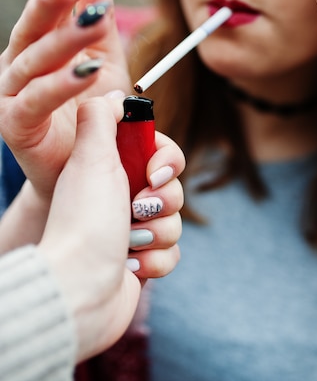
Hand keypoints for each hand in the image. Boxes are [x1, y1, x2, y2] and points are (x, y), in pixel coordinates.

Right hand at [0, 0, 129, 201]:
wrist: (79, 166)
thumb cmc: (90, 112)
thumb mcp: (102, 59)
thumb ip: (97, 19)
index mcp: (36, 46)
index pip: (50, 11)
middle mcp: (17, 65)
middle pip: (33, 29)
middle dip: (52, 2)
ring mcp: (11, 94)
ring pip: (36, 62)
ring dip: (65, 40)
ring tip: (94, 21)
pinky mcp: (15, 124)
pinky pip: (37, 100)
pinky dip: (61, 85)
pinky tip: (87, 72)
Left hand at [38, 96, 184, 362]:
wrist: (77, 288)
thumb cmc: (85, 223)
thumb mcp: (90, 157)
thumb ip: (102, 116)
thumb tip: (112, 92)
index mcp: (112, 170)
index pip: (159, 154)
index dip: (166, 161)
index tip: (154, 173)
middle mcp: (122, 198)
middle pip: (173, 188)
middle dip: (162, 202)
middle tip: (136, 209)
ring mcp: (132, 231)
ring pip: (175, 222)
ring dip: (156, 233)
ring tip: (128, 242)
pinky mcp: (141, 260)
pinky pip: (172, 253)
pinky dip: (154, 260)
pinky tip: (130, 265)